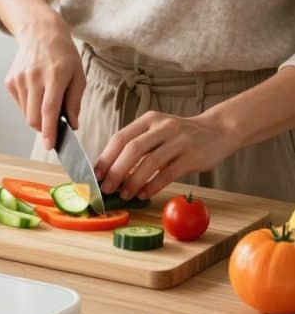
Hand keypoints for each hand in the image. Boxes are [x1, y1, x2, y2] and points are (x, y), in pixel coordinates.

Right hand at [5, 17, 85, 148]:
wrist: (40, 33)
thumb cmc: (63, 55)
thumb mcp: (78, 75)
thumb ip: (74, 102)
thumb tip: (72, 125)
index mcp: (55, 75)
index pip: (49, 109)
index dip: (49, 130)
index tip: (50, 145)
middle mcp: (34, 77)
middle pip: (34, 116)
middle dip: (44, 128)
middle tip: (54, 126)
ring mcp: (19, 79)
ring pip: (26, 113)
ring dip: (37, 116)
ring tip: (46, 99)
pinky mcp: (10, 81)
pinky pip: (20, 105)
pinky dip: (29, 106)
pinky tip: (36, 92)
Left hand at [93, 109, 236, 198]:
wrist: (219, 130)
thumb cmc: (182, 135)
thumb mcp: (159, 130)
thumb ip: (139, 144)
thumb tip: (112, 169)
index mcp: (149, 119)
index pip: (120, 137)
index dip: (105, 157)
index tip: (95, 175)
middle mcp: (162, 127)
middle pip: (132, 149)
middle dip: (115, 171)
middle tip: (106, 188)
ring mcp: (178, 141)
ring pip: (149, 162)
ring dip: (133, 181)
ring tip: (125, 194)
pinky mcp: (192, 156)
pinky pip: (168, 173)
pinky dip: (153, 186)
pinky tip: (144, 194)